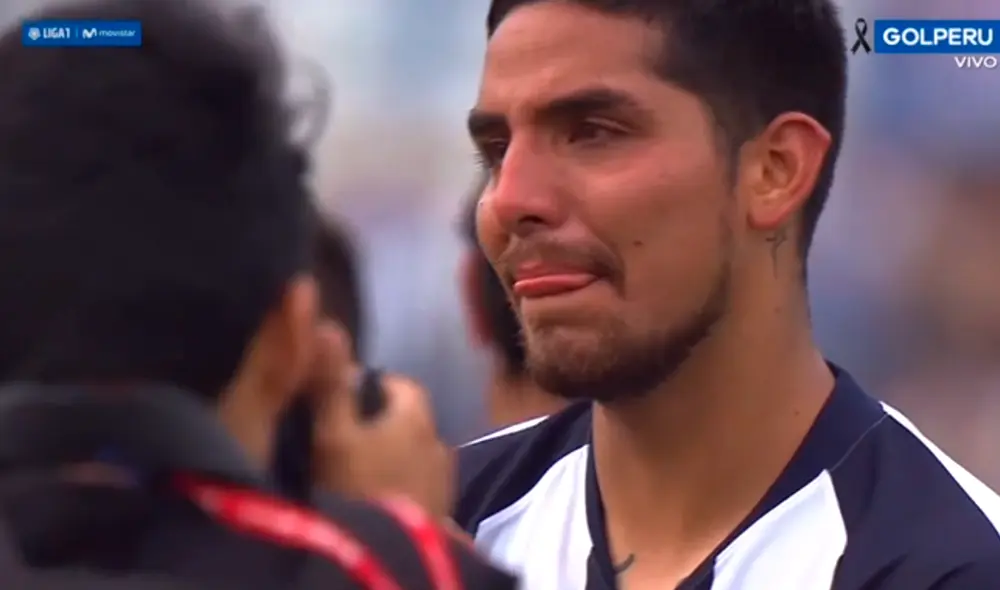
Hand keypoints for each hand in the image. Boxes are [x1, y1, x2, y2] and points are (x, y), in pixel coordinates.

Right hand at [309, 323, 453, 518]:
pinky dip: (400, 489)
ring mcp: (445, 484)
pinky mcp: (444, 517)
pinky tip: (376, 503)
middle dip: (379, 425)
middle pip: (407, 422)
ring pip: (413, 457)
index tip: (337, 400)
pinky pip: (419, 489)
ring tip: (354, 476)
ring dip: (390, 459)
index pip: (399, 384)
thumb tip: (329, 324)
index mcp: (417, 416)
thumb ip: (329, 382)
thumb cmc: (359, 490)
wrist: (394, 560)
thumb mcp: (331, 433)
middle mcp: (440, 443)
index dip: (368, 387)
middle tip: (340, 442)